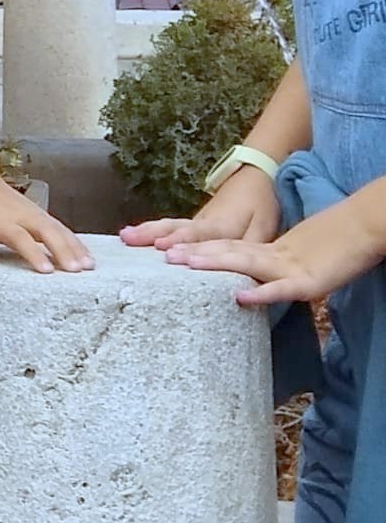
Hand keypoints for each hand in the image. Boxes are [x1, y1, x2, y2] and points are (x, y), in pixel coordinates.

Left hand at [0, 172, 93, 271]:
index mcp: (2, 221)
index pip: (20, 239)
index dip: (34, 254)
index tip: (46, 270)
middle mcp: (23, 216)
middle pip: (48, 233)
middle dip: (64, 251)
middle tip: (78, 270)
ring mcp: (34, 214)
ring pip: (59, 230)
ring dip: (75, 247)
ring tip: (90, 265)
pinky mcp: (40, 215)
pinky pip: (60, 228)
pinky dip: (74, 241)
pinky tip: (85, 254)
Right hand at [121, 166, 279, 250]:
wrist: (252, 176)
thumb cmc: (259, 204)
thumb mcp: (265, 227)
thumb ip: (251, 246)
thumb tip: (240, 264)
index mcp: (222, 225)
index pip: (198, 235)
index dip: (181, 241)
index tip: (162, 247)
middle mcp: (202, 223)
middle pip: (174, 229)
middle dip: (152, 235)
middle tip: (129, 239)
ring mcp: (193, 221)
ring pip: (166, 225)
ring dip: (145, 230)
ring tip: (124, 236)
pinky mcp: (189, 222)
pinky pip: (166, 225)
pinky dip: (147, 229)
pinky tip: (130, 234)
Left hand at [163, 197, 384, 306]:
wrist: (368, 225)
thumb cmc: (335, 244)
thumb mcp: (295, 258)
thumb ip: (270, 268)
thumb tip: (246, 284)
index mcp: (266, 251)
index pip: (225, 248)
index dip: (195, 247)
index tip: (163, 248)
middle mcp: (270, 255)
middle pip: (225, 252)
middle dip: (191, 253)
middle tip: (157, 254)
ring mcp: (287, 266)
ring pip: (243, 263)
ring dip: (212, 263)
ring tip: (181, 264)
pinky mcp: (307, 281)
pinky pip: (279, 289)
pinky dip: (259, 293)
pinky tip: (237, 296)